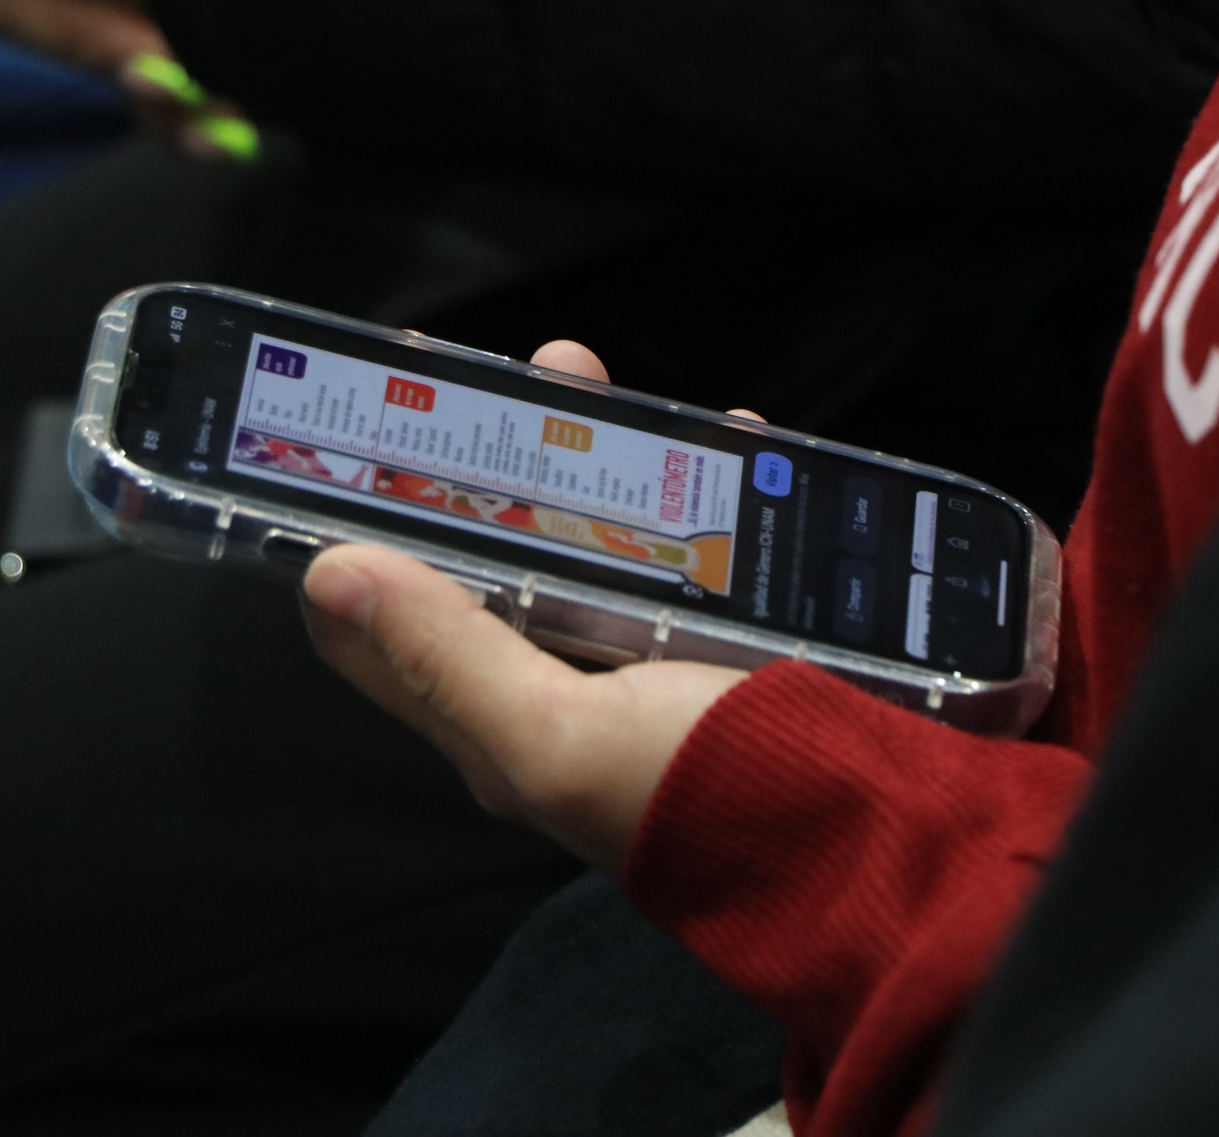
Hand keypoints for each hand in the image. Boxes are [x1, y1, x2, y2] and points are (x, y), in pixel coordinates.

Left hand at [301, 340, 761, 868]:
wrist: (885, 837)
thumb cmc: (717, 799)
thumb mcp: (560, 738)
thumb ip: (448, 657)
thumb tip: (333, 574)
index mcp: (497, 720)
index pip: (383, 624)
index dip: (353, 531)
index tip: (350, 435)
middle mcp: (558, 683)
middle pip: (486, 554)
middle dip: (474, 464)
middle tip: (488, 384)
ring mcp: (644, 651)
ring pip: (585, 529)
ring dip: (578, 452)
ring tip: (587, 381)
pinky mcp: (724, 628)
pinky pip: (690, 536)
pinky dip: (694, 479)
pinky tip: (718, 437)